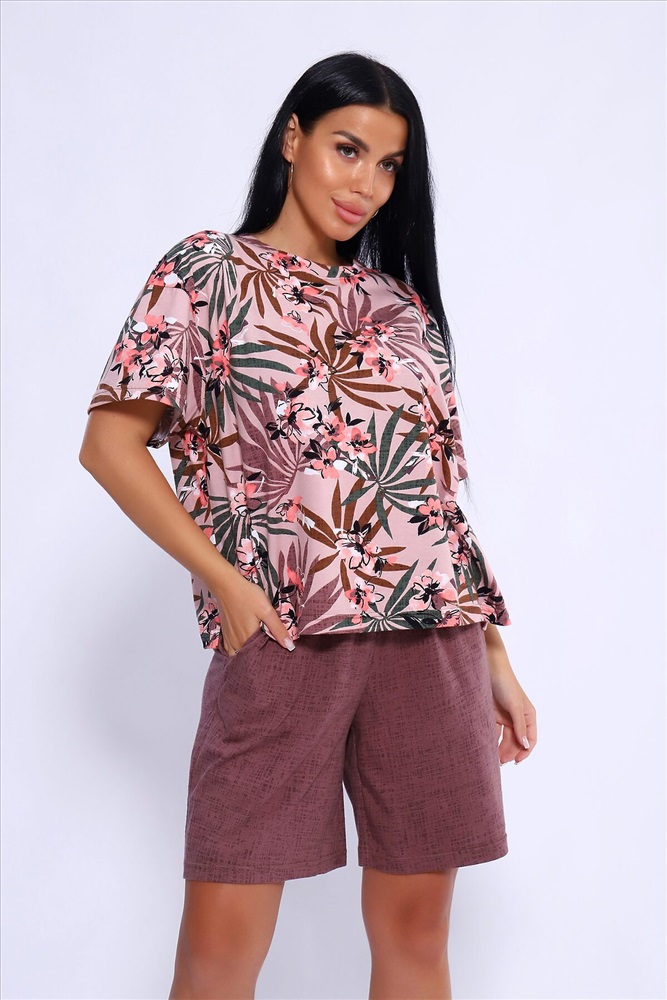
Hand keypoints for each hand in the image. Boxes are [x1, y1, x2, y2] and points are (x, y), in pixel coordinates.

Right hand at [213, 574, 294, 654]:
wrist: (226, 585)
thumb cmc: (248, 596)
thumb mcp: (267, 611)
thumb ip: (278, 629)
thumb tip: (290, 647)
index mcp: (249, 639)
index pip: (260, 656)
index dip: (268, 656)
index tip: (276, 654)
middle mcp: (237, 643)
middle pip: (248, 657)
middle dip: (257, 657)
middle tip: (268, 652)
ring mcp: (229, 639)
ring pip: (238, 654)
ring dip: (246, 654)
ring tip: (257, 649)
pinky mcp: (225, 633)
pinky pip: (230, 649)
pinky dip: (237, 650)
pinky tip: (244, 644)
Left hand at [484, 640, 536, 765]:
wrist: (488, 667)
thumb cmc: (505, 684)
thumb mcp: (514, 706)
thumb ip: (519, 726)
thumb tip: (525, 746)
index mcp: (528, 716)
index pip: (530, 739)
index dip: (525, 752)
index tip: (516, 762)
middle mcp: (518, 718)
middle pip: (516, 741)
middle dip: (510, 752)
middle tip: (501, 763)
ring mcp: (505, 717)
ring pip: (504, 739)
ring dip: (500, 749)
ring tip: (494, 760)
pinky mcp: (492, 714)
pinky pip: (493, 732)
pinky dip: (491, 740)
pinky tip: (486, 748)